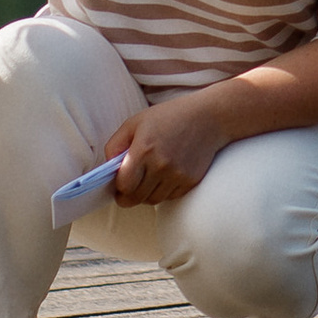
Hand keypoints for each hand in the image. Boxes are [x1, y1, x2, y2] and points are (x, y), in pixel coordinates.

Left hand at [104, 91, 232, 205]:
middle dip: (128, 196)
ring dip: (146, 195)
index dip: (118, 189)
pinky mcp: (190, 181)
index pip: (124, 185)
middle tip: (128, 189)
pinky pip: (169, 197)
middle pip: (136, 198)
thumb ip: (116, 143)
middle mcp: (160, 165)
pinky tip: (165, 176)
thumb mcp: (137, 121)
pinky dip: (164, 191)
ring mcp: (176, 175)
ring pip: (152, 200)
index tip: (118, 186)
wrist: (209, 117)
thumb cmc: (170, 116)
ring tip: (148, 179)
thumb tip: (108, 165)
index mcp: (144, 150)